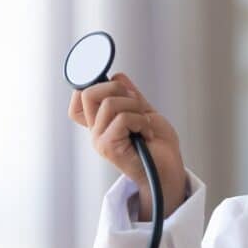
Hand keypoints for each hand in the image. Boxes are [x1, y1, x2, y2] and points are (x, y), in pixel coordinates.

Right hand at [68, 72, 186, 219]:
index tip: (115, 85)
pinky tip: (146, 134)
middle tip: (135, 104)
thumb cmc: (159, 146)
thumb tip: (116, 76)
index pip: (79, 98)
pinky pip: (123, 118)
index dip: (90, 84)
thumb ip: (130, 95)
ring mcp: (100, 140)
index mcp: (101, 122)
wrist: (169, 170)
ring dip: (135, 107)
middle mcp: (96, 131)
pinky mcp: (108, 147)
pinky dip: (141, 121)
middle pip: (87, 93)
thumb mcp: (144, 111)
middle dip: (116, 89)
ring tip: (144, 123)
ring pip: (109, 104)